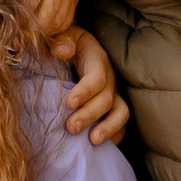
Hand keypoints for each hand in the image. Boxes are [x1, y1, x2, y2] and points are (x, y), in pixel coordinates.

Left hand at [50, 28, 127, 146]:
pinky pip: (120, 124)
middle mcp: (108, 77)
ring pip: (120, 112)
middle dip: (90, 115)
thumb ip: (59, 40)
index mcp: (96, 57)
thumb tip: (61, 50)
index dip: (85, 90)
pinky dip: (114, 135)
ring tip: (92, 141)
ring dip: (108, 128)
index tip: (69, 103)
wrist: (70, 46)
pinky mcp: (111, 107)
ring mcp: (113, 93)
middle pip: (106, 98)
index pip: (97, 76)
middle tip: (71, 127)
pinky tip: (99, 146)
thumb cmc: (61, 42)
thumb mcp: (59, 34)